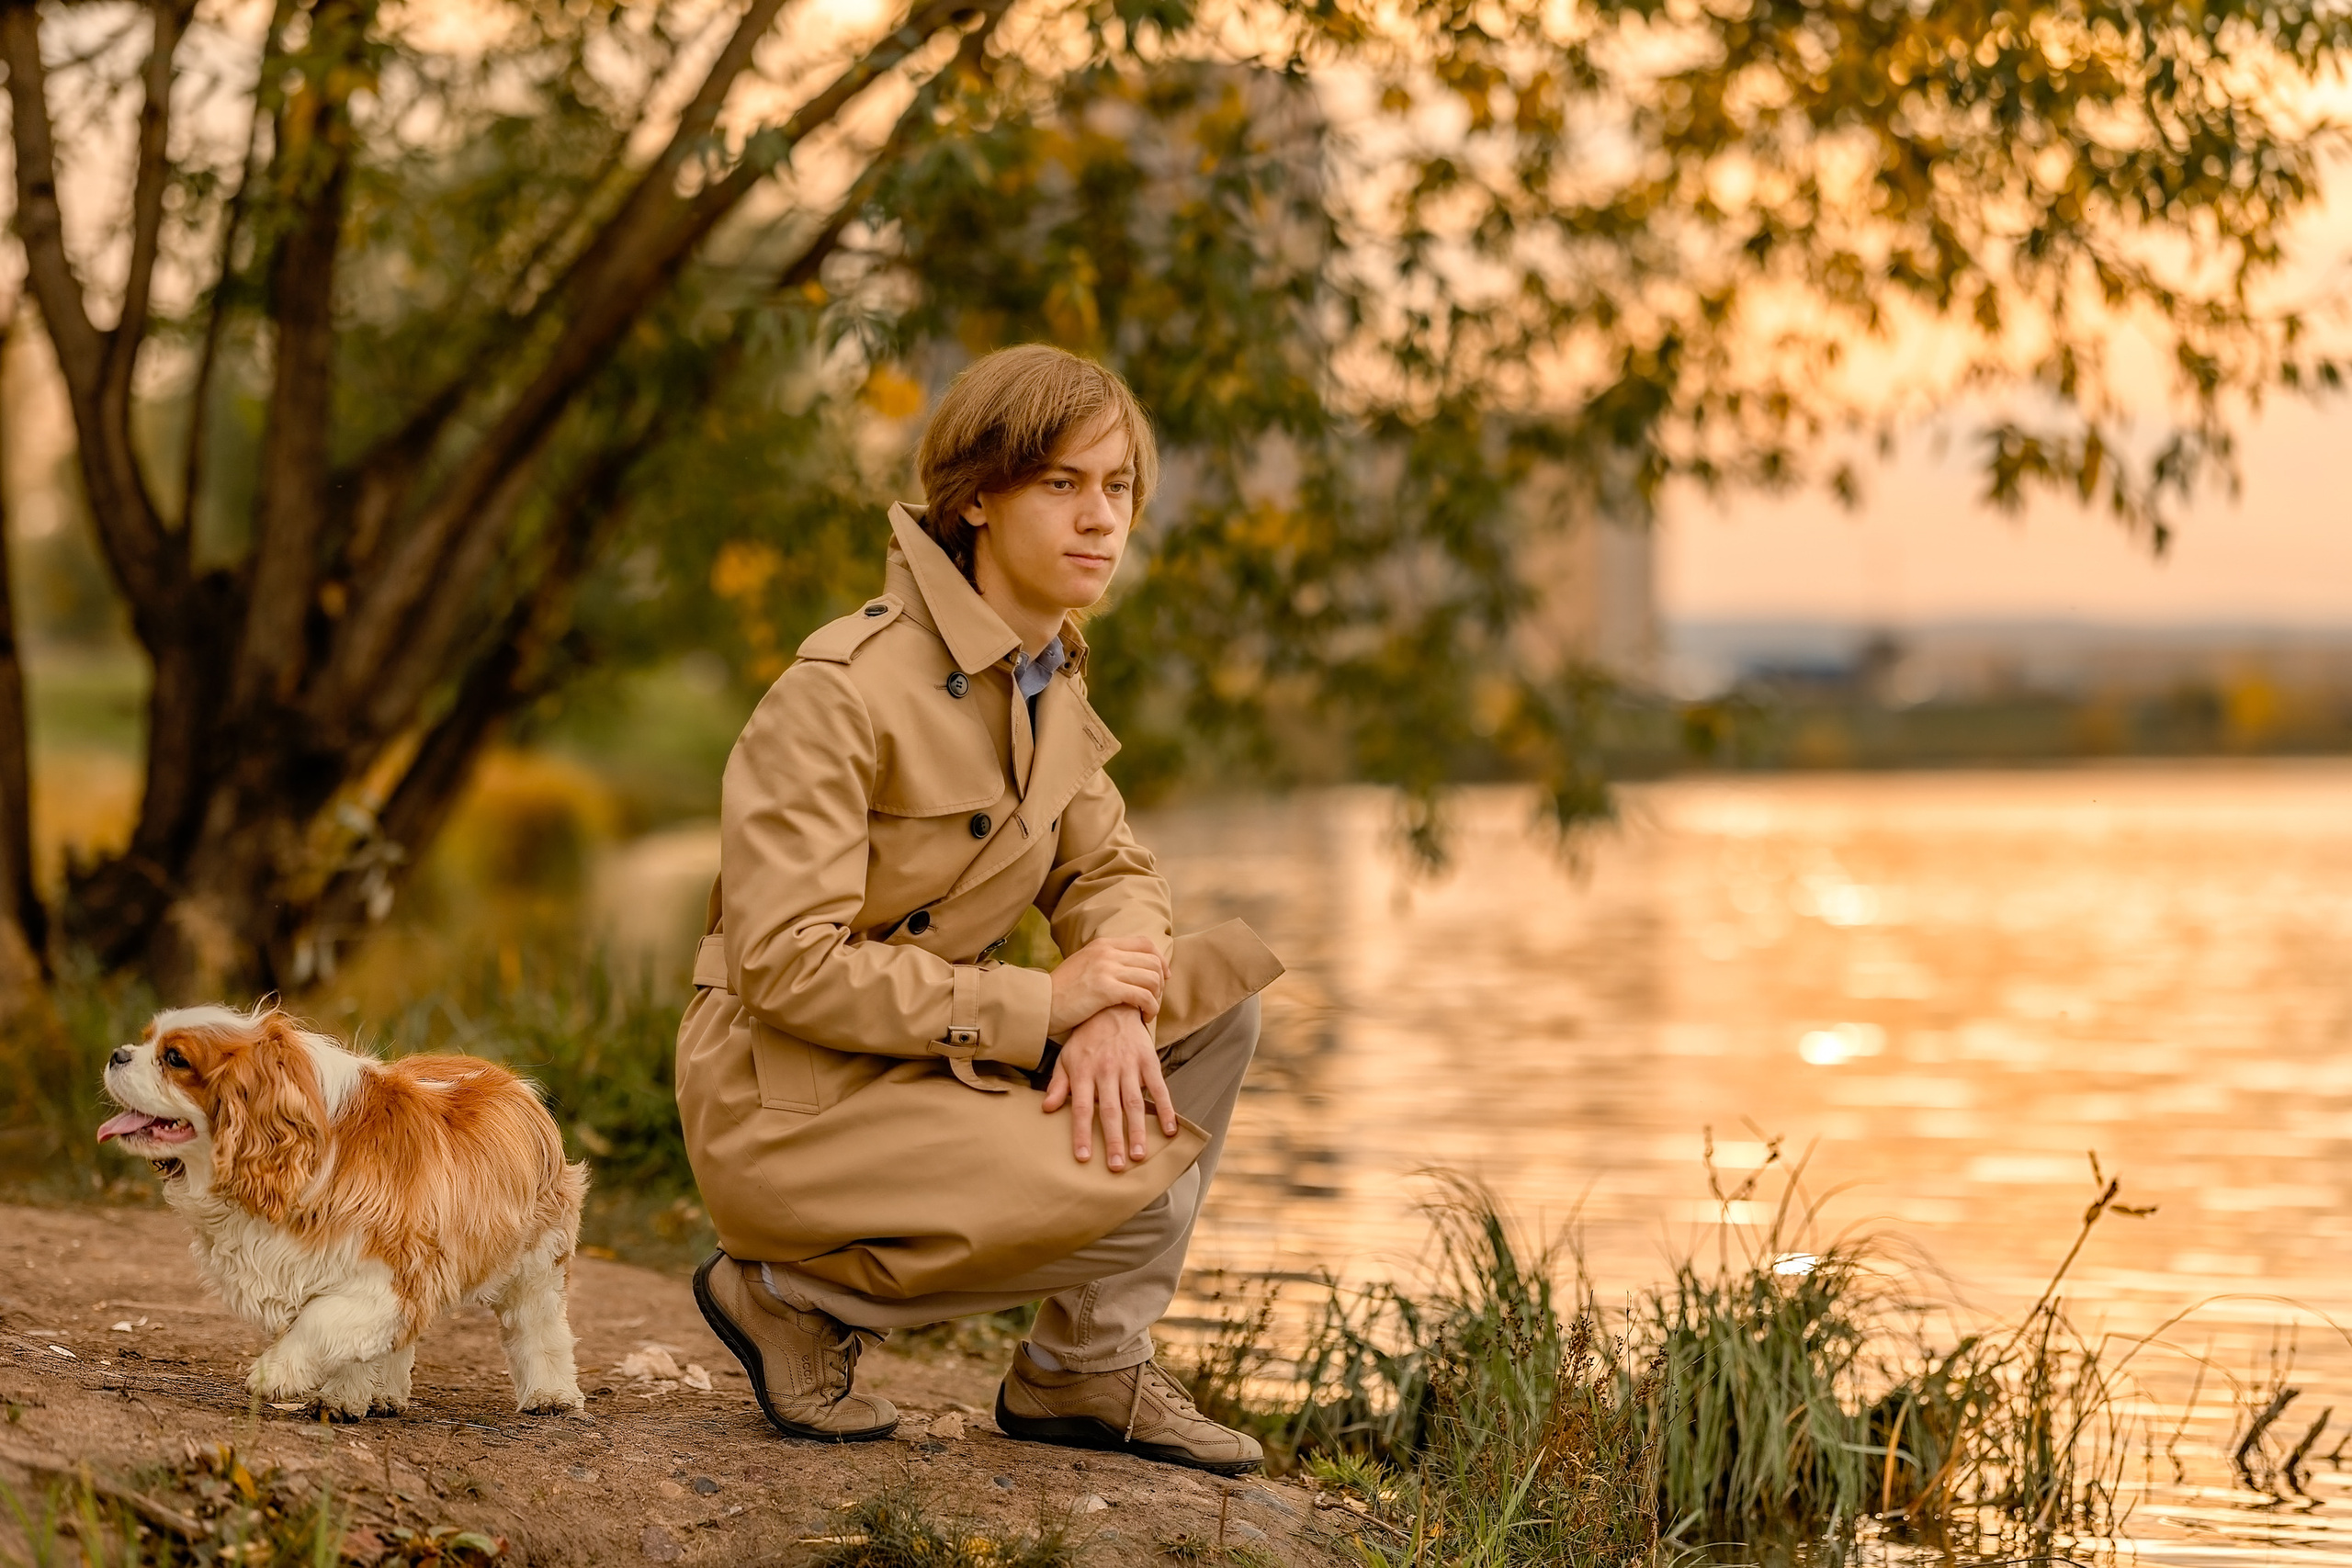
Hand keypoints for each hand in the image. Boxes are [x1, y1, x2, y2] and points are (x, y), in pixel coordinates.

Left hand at [1041, 1006, 1177, 1170]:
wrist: (1112, 1007)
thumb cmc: (1086, 1039)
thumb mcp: (1066, 1058)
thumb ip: (1058, 1085)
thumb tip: (1046, 1109)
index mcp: (1084, 1072)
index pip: (1082, 1109)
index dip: (1082, 1134)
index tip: (1083, 1158)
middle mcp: (1106, 1070)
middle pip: (1110, 1110)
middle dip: (1113, 1140)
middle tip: (1115, 1167)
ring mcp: (1129, 1065)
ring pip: (1134, 1103)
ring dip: (1138, 1131)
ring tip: (1139, 1156)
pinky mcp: (1149, 1061)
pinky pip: (1159, 1088)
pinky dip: (1166, 1109)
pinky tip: (1170, 1129)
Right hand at [1047, 935, 1166, 1036]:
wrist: (1039, 1004)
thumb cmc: (1061, 992)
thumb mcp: (1084, 965)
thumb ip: (1105, 962)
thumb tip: (1128, 969)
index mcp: (1103, 944)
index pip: (1145, 944)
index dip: (1160, 961)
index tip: (1163, 978)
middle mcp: (1107, 952)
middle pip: (1153, 962)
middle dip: (1160, 983)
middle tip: (1154, 1000)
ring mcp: (1107, 969)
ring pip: (1152, 978)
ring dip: (1156, 998)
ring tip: (1148, 1011)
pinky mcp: (1106, 989)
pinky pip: (1143, 995)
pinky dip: (1150, 1008)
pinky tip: (1144, 1017)